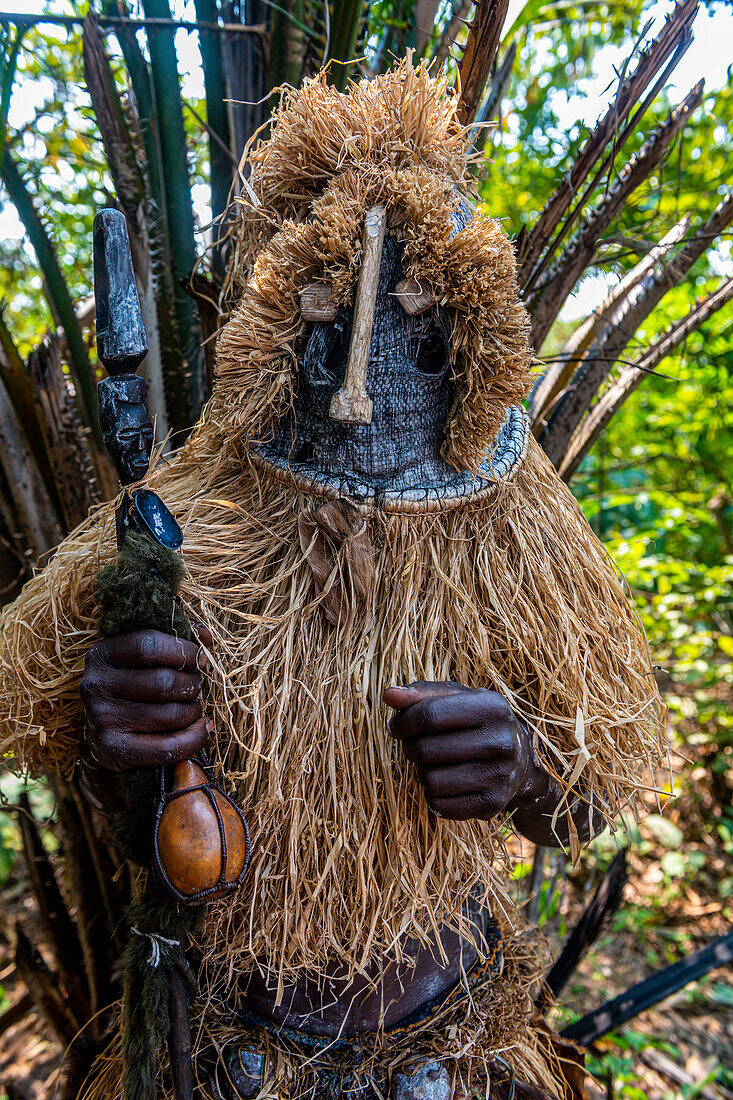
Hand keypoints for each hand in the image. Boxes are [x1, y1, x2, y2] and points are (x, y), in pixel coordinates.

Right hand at [80, 627, 211, 770]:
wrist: (101, 732)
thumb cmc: (133, 684)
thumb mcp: (143, 656)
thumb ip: (175, 640)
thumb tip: (207, 636)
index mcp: (103, 654)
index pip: (147, 645)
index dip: (183, 650)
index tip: (200, 658)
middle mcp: (97, 685)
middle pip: (163, 682)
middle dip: (190, 684)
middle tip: (194, 687)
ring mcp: (103, 718)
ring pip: (170, 714)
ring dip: (193, 711)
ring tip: (192, 707)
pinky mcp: (114, 747)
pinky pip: (167, 747)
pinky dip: (194, 738)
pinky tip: (201, 728)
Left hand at [384, 681, 544, 821]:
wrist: (520, 762)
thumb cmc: (477, 723)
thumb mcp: (458, 699)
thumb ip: (422, 694)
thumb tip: (389, 695)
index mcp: (492, 708)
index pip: (430, 715)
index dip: (404, 722)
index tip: (396, 726)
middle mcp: (500, 742)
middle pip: (426, 750)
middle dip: (409, 747)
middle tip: (414, 745)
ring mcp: (499, 776)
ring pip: (430, 780)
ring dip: (422, 772)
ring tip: (433, 763)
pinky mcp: (492, 804)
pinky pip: (439, 805)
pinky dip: (433, 795)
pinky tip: (445, 782)